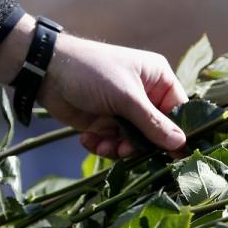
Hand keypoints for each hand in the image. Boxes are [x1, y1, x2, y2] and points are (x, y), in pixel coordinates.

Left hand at [0, 14, 187, 157]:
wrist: (46, 71)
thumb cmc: (92, 72)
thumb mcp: (126, 97)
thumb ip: (153, 123)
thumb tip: (182, 143)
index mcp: (158, 79)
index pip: (178, 110)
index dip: (177, 133)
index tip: (175, 156)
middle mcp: (145, 95)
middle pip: (156, 131)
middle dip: (140, 144)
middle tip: (125, 151)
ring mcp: (124, 109)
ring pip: (134, 141)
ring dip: (119, 148)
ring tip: (104, 147)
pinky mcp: (105, 121)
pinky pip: (114, 142)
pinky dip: (103, 145)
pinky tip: (89, 139)